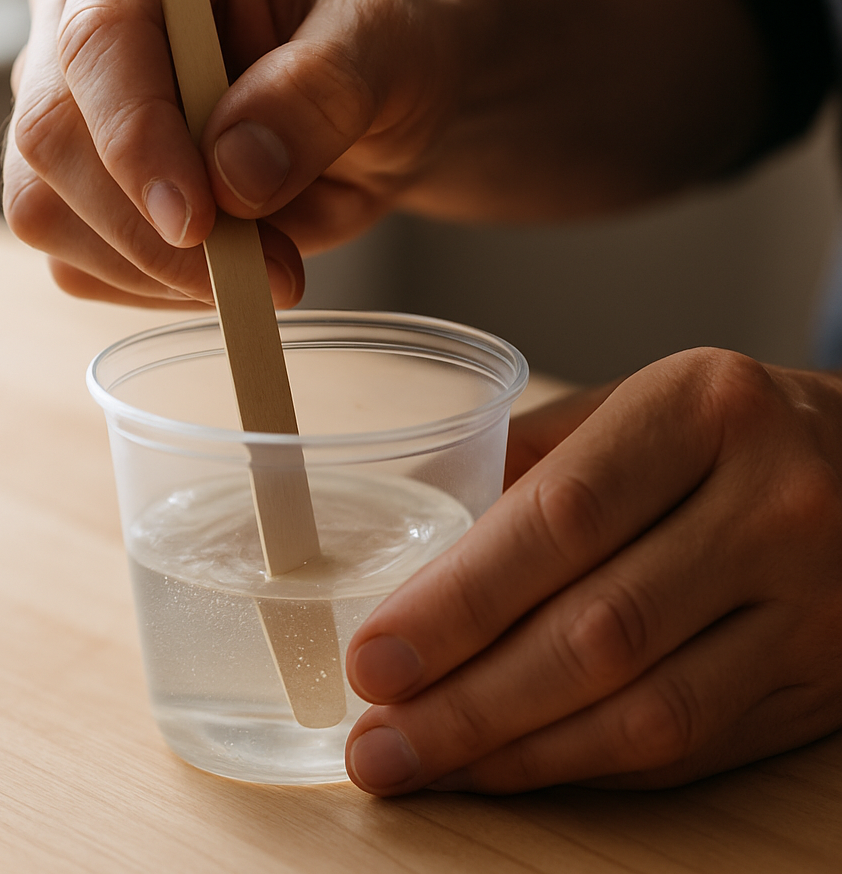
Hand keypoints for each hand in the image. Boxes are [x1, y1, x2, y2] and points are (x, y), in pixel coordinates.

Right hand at [1, 0, 462, 306]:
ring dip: (155, 269)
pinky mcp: (78, 187)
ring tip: (266, 265)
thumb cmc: (376, 46)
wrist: (378, 106)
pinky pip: (78, 263)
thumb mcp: (384, 45)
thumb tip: (232, 175)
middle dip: (153, 230)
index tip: (200, 220)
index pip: (98, 36)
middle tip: (268, 269)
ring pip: (47, 212)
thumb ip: (318, 92)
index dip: (136, 136)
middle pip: (53, 138)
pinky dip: (152, 288)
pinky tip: (225, 269)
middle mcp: (82, 15)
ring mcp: (71, 107)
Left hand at [344, 348, 841, 793]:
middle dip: (468, 699)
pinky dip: (582, 766)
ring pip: (645, 710)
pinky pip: (686, 746)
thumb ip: (534, 461)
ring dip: (515, 752)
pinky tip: (507, 767)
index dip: (460, 600)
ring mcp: (809, 604)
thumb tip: (419, 541)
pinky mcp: (818, 682)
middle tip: (375, 739)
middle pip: (597, 629)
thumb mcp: (639, 405)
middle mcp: (770, 504)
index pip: (562, 518)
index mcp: (701, 410)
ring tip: (419, 766)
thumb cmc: (724, 430)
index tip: (375, 656)